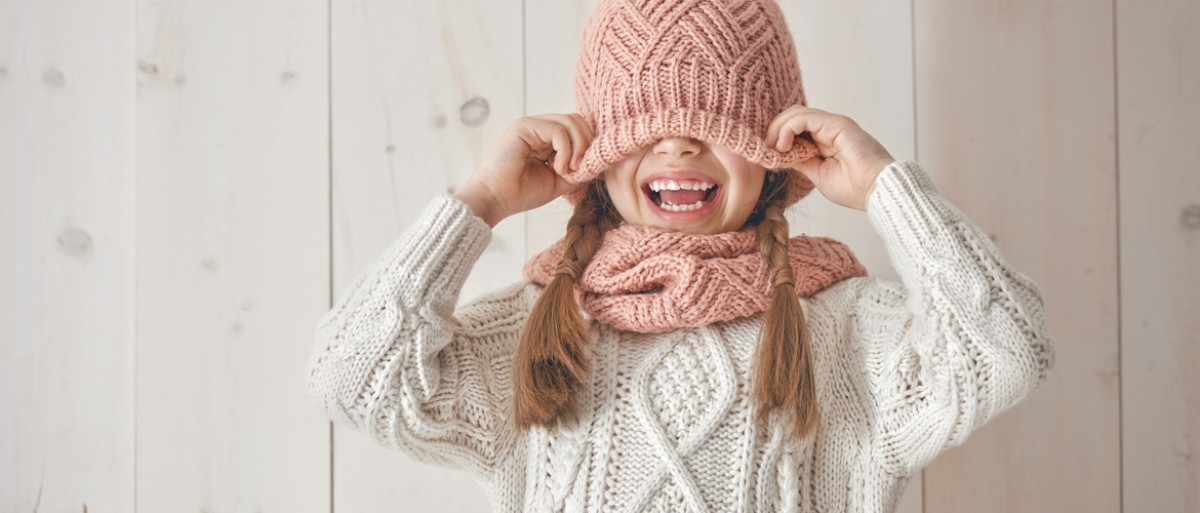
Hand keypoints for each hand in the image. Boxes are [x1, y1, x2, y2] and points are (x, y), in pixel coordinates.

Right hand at [453, 114, 592, 225]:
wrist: (495, 199)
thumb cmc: (522, 193)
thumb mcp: (559, 181)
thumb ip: (578, 169)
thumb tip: (598, 160)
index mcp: (547, 138)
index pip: (578, 129)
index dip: (587, 146)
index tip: (584, 170)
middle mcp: (540, 127)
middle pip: (577, 120)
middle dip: (586, 144)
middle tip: (579, 168)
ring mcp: (532, 124)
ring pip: (571, 122)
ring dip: (578, 148)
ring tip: (568, 170)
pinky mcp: (524, 126)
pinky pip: (558, 131)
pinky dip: (566, 151)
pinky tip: (558, 168)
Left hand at [765, 106, 895, 210]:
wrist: (877, 191)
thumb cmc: (854, 188)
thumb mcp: (817, 174)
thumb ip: (800, 161)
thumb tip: (780, 155)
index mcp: (826, 139)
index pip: (795, 126)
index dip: (777, 136)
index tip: (766, 155)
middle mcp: (829, 127)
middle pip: (793, 115)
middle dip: (774, 130)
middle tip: (766, 150)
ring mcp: (833, 124)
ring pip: (796, 113)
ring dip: (778, 129)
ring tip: (773, 149)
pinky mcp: (836, 124)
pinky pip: (803, 118)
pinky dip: (787, 129)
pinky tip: (783, 146)